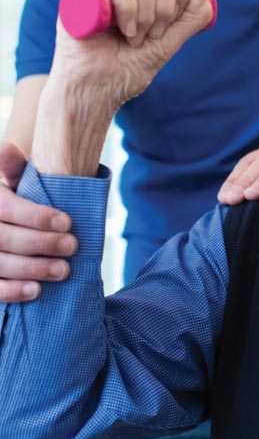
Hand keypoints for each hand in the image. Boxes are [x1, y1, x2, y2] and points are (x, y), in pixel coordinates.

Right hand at [0, 142, 76, 301]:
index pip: (5, 208)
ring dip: (32, 269)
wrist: (2, 226)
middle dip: (40, 243)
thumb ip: (13, 169)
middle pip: (2, 238)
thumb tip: (6, 148)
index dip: (35, 216)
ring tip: (63, 270)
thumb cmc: (9, 203)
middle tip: (72, 246)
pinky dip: (12, 291)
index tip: (67, 223)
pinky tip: (36, 290)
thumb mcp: (9, 184)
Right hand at [33, 0, 217, 176]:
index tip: (167, 28)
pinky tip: (121, 31)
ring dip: (145, 16)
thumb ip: (193, 13)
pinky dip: (128, 9)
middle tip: (150, 36)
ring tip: (132, 38)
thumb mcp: (170, 42)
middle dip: (165, 10)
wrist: (96, 88)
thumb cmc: (128, 69)